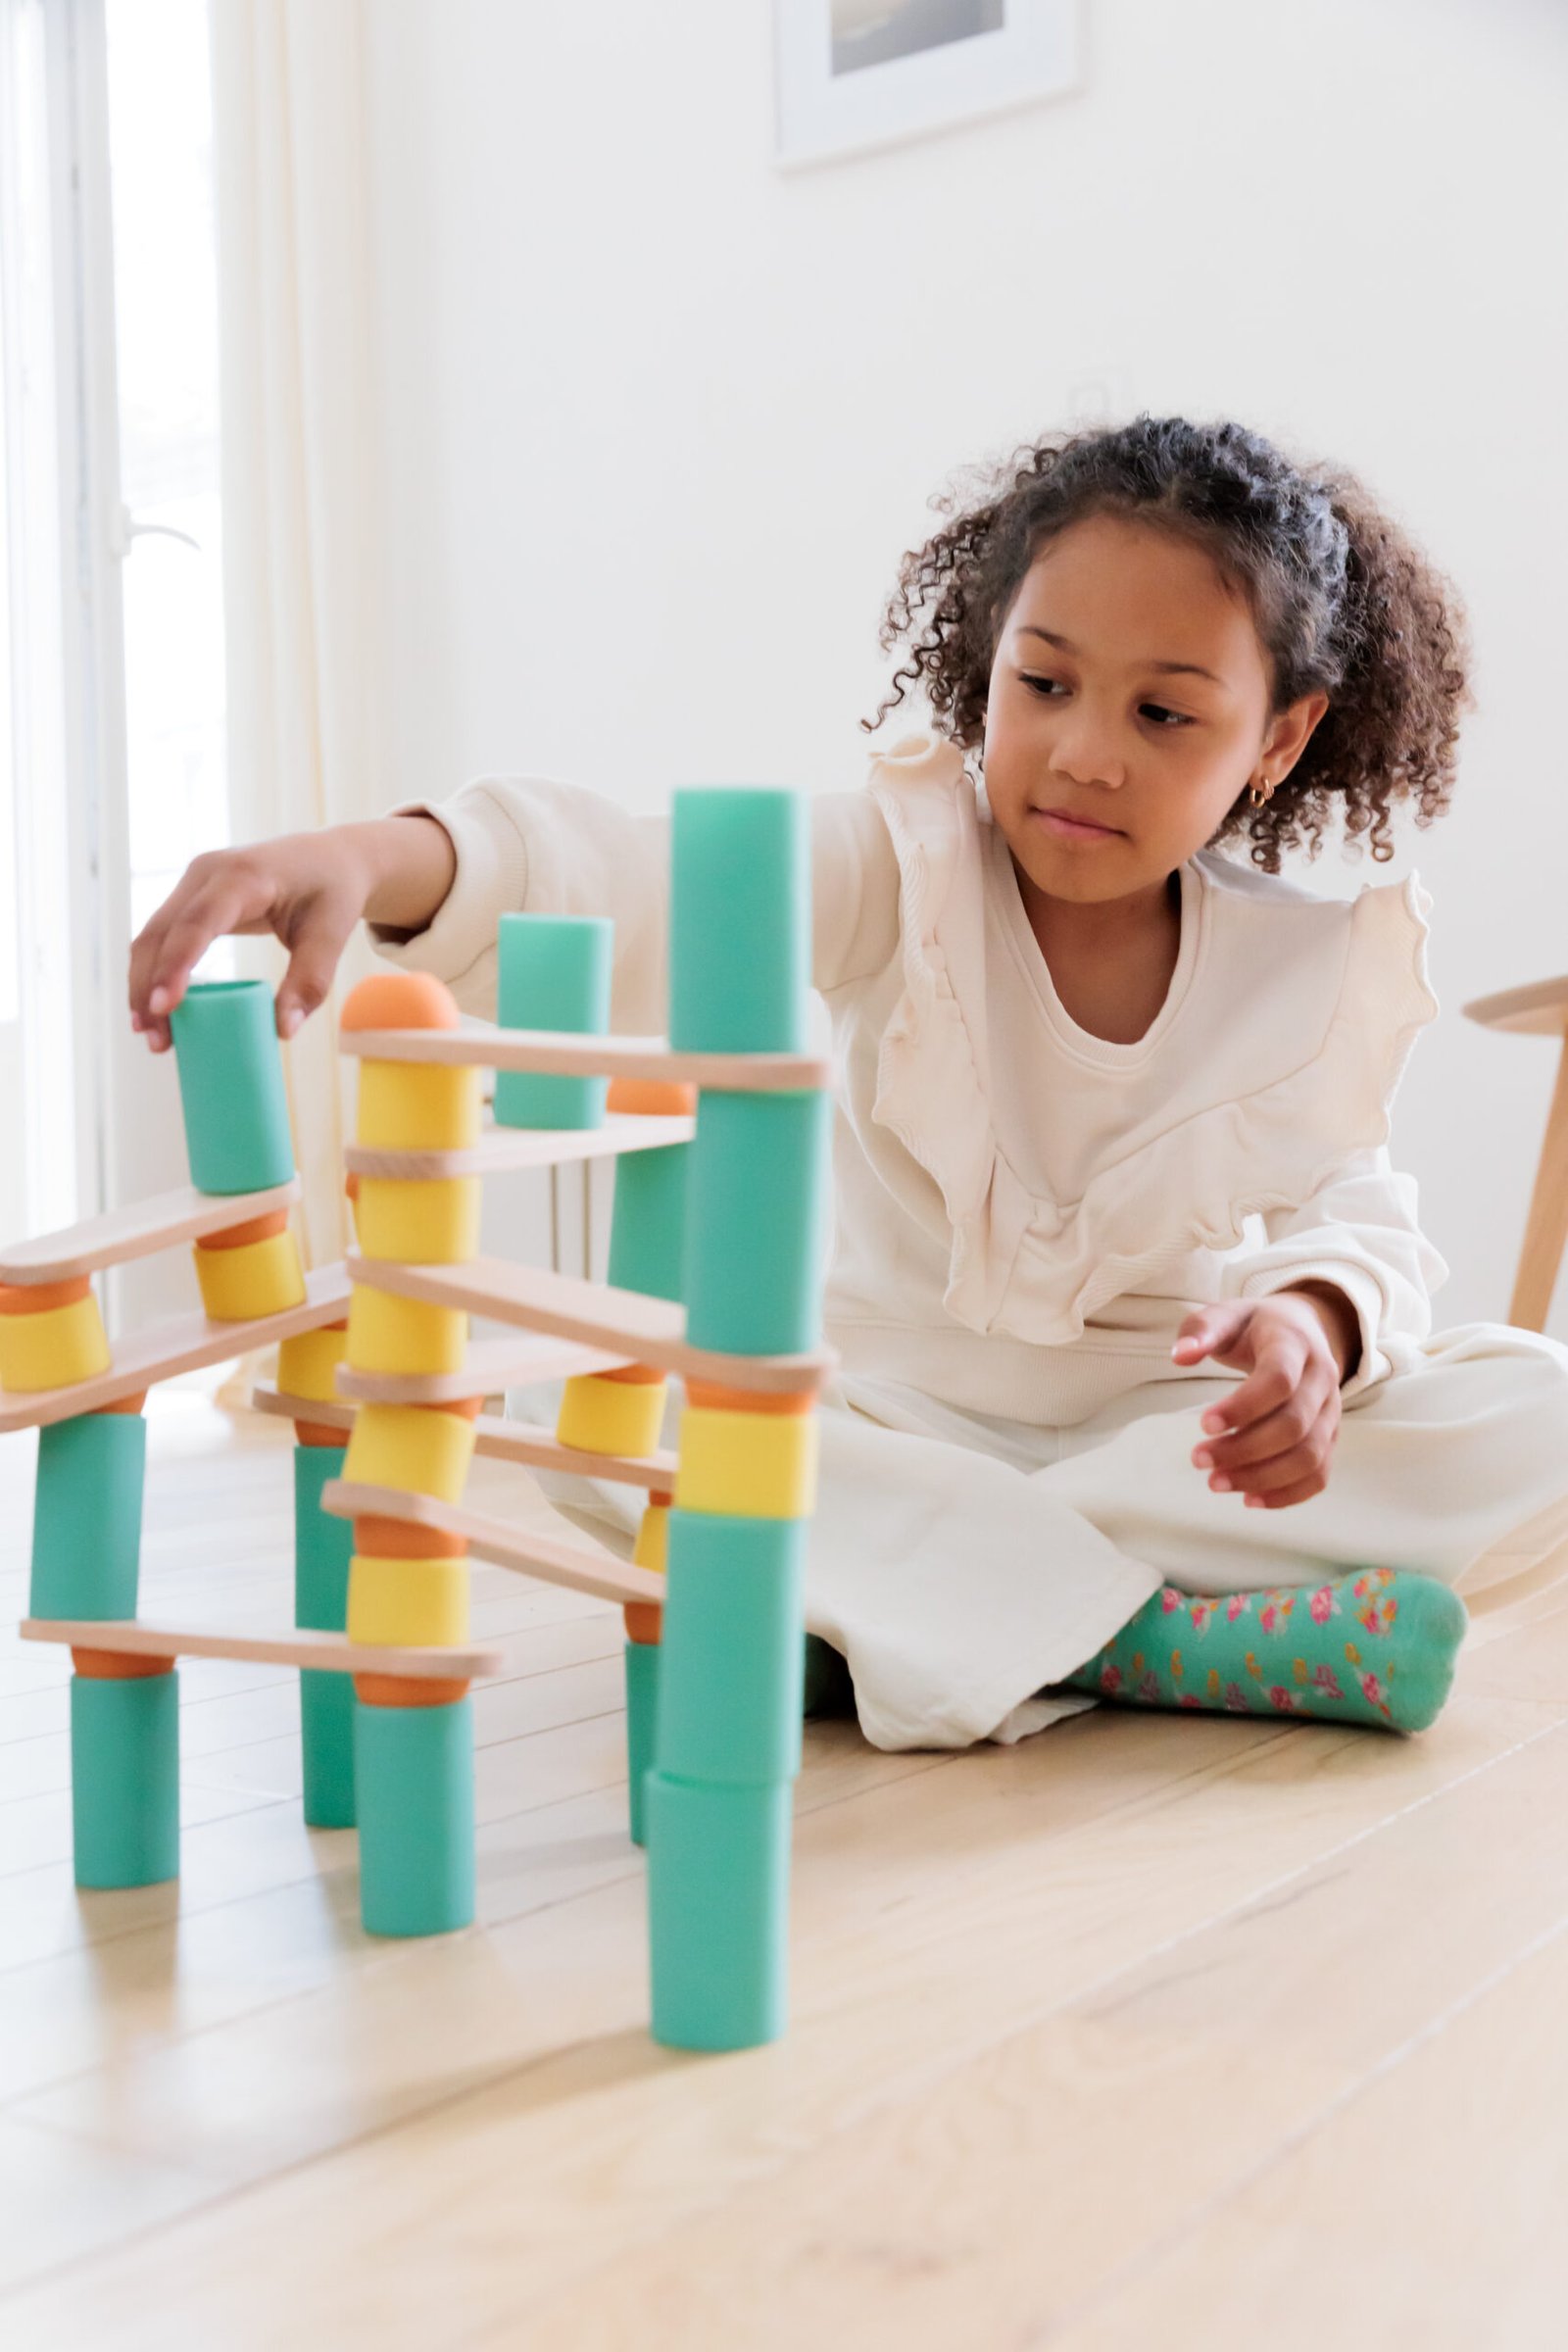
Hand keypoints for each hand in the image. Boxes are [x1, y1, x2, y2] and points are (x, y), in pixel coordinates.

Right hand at [128, 816, 454, 1051]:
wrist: (330, 857)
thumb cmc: (332, 893)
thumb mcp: (330, 935)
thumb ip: (309, 982)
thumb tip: (282, 1032)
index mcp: (244, 876)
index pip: (198, 922)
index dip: (175, 965)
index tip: (162, 1007)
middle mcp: (207, 873)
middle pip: (161, 933)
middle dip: (150, 987)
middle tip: (158, 1042)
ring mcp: (194, 882)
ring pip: (154, 936)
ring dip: (146, 984)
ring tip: (155, 1037)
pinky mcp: (191, 896)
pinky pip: (164, 936)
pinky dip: (156, 972)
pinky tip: (159, 1010)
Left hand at [1171, 1295, 1344, 1509]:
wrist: (1303, 1328)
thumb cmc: (1255, 1327)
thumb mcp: (1227, 1314)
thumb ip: (1201, 1329)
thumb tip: (1181, 1355)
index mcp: (1294, 1343)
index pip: (1278, 1380)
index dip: (1243, 1407)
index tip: (1203, 1424)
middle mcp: (1321, 1378)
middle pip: (1293, 1425)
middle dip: (1244, 1450)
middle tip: (1198, 1460)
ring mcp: (1332, 1410)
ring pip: (1309, 1456)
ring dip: (1262, 1477)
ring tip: (1216, 1483)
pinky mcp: (1331, 1436)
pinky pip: (1319, 1474)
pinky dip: (1288, 1494)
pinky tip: (1250, 1499)